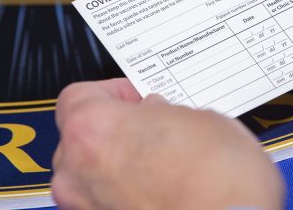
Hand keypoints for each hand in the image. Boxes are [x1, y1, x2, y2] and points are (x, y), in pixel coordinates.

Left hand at [52, 78, 284, 209]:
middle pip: (82, 138)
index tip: (138, 97)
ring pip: (94, 175)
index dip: (114, 93)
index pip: (80, 96)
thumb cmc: (215, 182)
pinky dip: (129, 194)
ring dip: (121, 165)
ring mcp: (88, 207)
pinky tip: (164, 189)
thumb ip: (165, 112)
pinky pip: (108, 202)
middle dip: (117, 131)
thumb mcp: (200, 119)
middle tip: (154, 128)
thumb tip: (163, 116)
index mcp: (91, 128)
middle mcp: (77, 172)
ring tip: (165, 162)